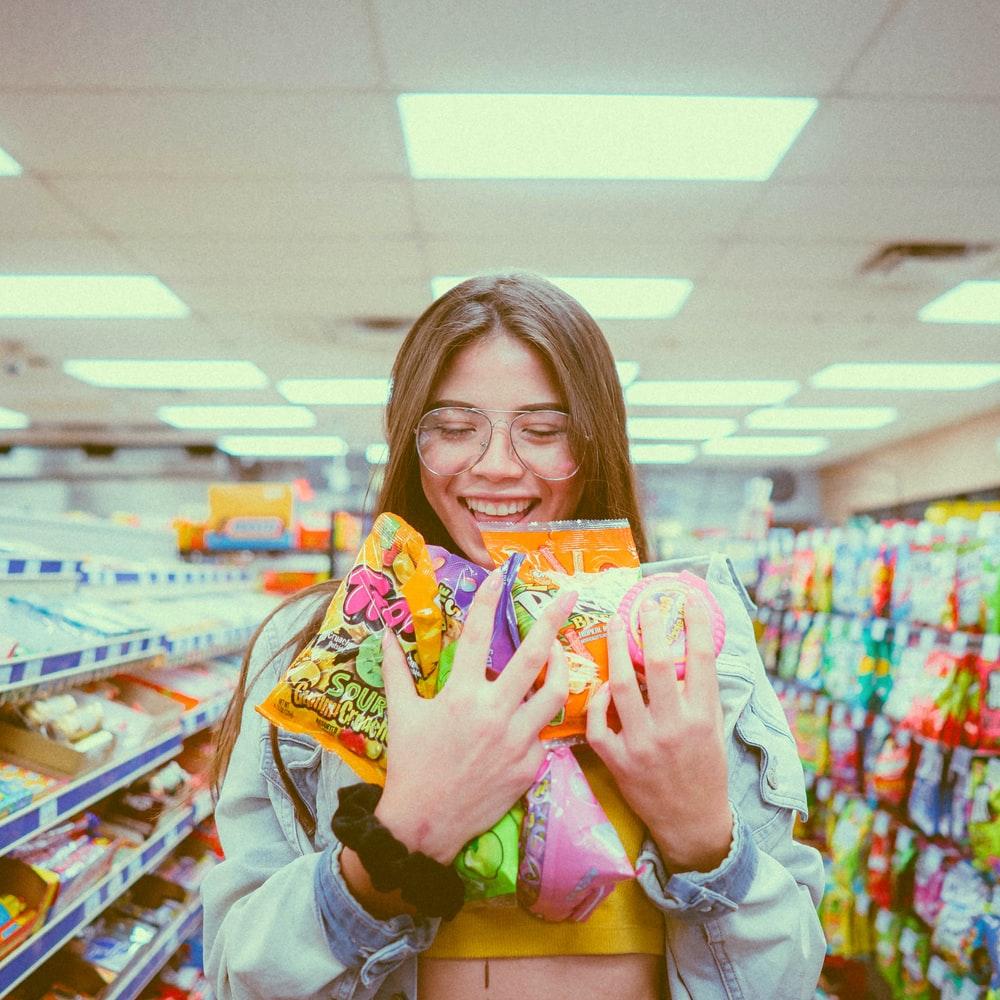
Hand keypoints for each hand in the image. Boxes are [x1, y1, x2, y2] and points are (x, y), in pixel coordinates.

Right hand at [376, 571, 573, 863]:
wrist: (423, 826)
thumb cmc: (409, 765)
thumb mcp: (400, 714)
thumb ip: (396, 670)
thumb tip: (384, 634)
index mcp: (460, 694)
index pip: (475, 634)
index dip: (487, 600)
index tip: (499, 576)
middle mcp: (493, 712)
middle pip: (535, 656)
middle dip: (554, 619)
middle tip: (569, 595)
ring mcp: (516, 740)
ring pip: (557, 693)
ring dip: (563, 667)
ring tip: (560, 653)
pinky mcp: (530, 766)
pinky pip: (545, 733)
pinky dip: (540, 720)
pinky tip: (531, 715)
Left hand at [587, 593, 731, 872]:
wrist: (692, 823)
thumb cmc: (706, 769)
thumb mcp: (715, 729)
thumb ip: (701, 691)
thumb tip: (692, 645)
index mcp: (703, 717)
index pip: (702, 659)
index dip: (697, 622)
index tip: (689, 597)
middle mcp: (674, 728)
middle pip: (658, 665)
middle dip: (651, 627)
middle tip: (645, 604)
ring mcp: (642, 746)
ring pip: (622, 687)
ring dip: (617, 651)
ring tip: (616, 625)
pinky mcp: (618, 763)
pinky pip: (599, 725)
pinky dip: (597, 702)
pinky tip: (602, 686)